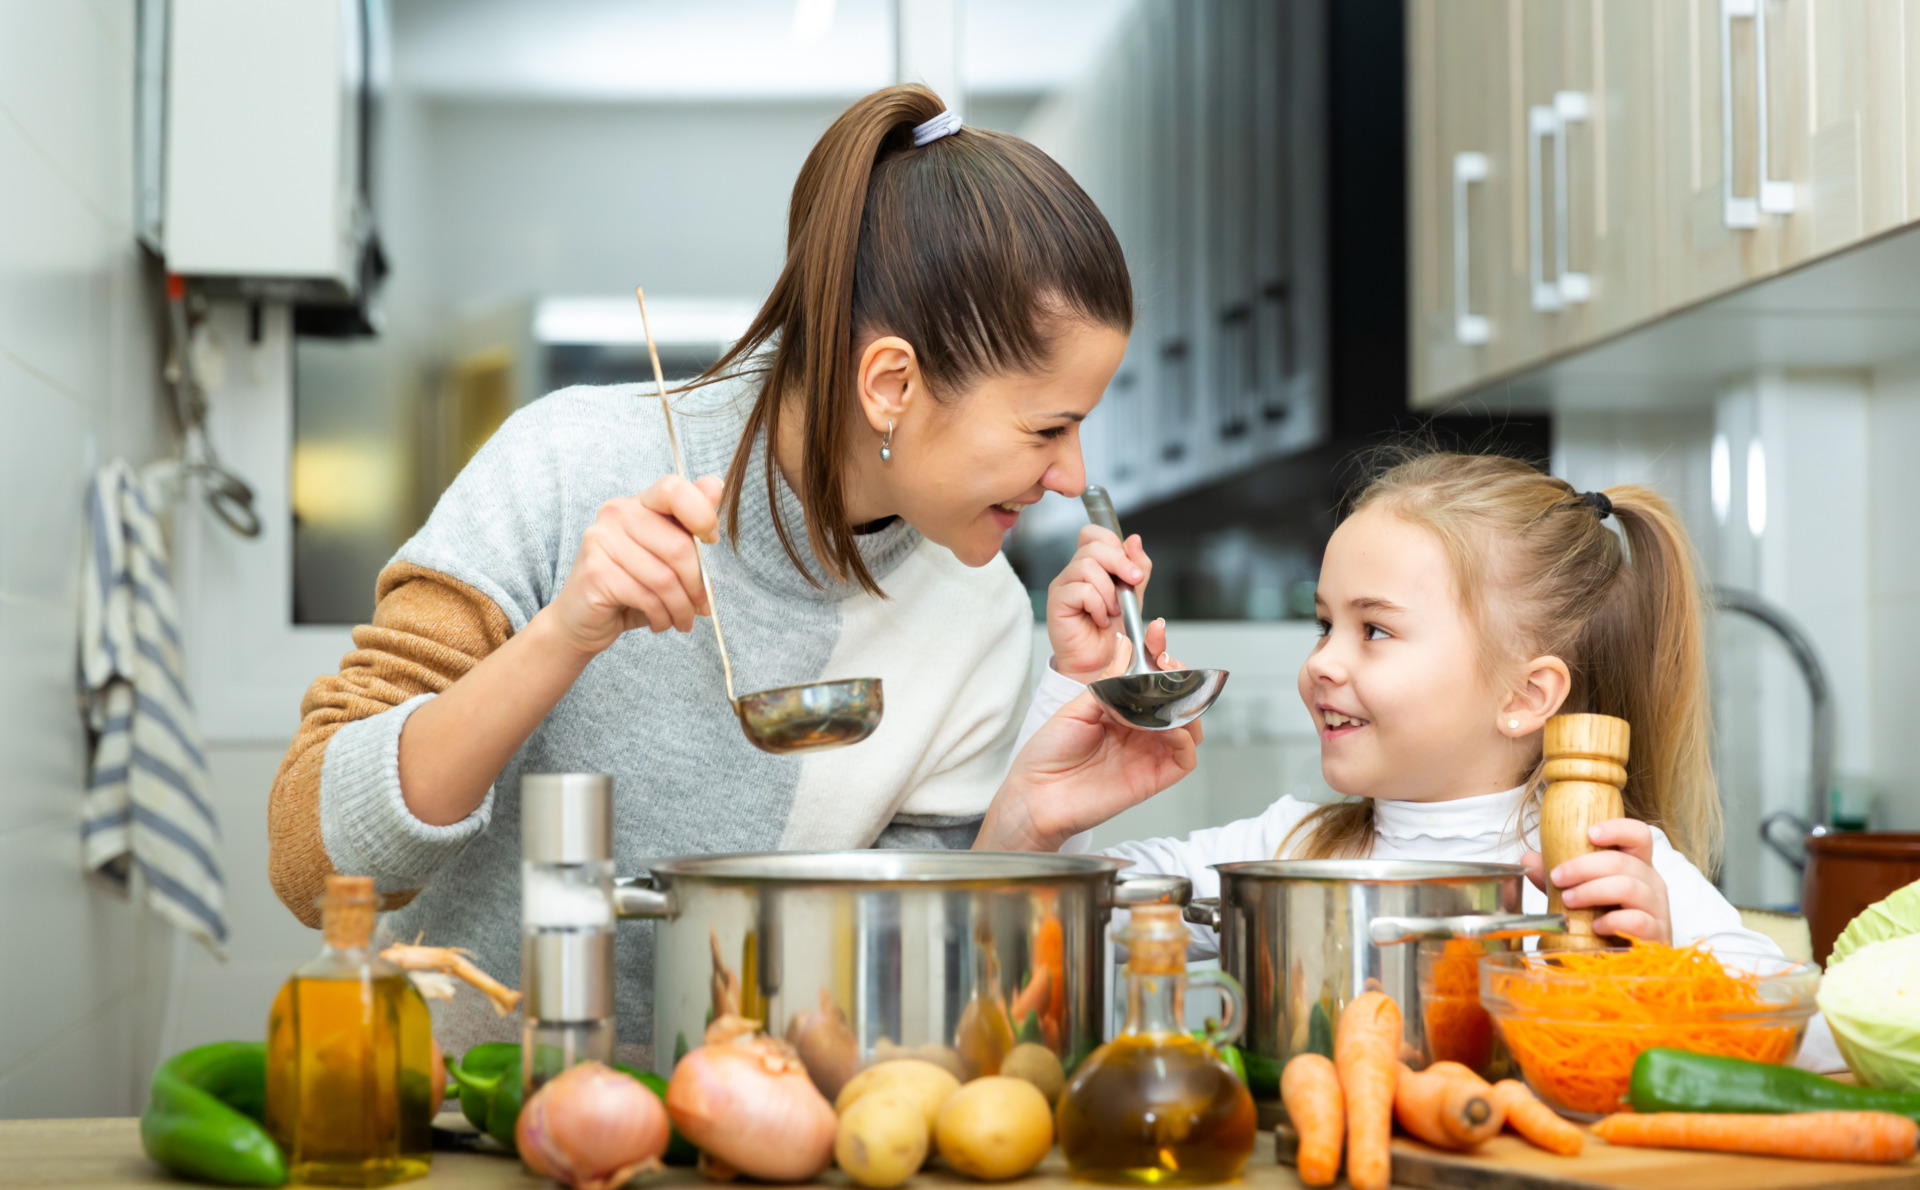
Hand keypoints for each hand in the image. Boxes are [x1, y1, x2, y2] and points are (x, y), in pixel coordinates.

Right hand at [539, 474, 724, 657]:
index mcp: (638, 503)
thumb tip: (716, 484)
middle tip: (702, 606)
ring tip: (682, 620)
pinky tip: (660, 622)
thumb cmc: (630, 587)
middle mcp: (616, 514)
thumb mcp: (666, 557)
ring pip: (665, 578)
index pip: (673, 489)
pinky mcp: (596, 573)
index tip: (710, 540)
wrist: (580, 620)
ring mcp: (601, 541)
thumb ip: (690, 524)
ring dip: (681, 608)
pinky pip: (647, 597)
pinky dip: (662, 617)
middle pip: (678, 546)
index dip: (702, 514)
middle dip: (697, 585)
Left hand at [975, 636, 1202, 851]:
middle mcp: (1139, 730)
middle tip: (1166, 661)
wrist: (1035, 795)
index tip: (1156, 633)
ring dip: (1187, 704)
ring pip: (1190, 726)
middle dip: (1179, 674)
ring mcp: (1148, 754)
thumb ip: (1109, 683)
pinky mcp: (1154, 778)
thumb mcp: (1076, 707)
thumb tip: (1127, 648)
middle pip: (1178, 699)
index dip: (1159, 655)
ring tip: (1169, 690)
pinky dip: (1186, 738)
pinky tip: (1170, 726)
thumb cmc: (1048, 754)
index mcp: (1122, 710)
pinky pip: (1186, 757)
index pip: (1153, 679)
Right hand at [1047, 524, 1159, 682]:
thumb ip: (1137, 567)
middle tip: (1133, 582)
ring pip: (1086, 566)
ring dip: (1108, 591)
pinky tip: (1099, 619)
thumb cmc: (1115, 633)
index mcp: (1091, 566)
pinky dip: (1098, 605)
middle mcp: (1074, 572)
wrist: (1104, 663)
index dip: (1112, 542)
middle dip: (1120, 563)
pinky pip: (1080, 590)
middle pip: (1093, 546)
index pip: (1093, 534)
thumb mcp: (1134, 595)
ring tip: (1112, 610)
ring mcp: (1063, 586)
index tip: (1131, 566)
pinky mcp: (1056, 603)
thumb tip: (1134, 540)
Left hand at [1522, 818, 1671, 943]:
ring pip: (1628, 887)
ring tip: (1569, 901)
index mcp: (1636, 865)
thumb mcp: (1581, 893)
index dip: (1617, 829)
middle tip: (1557, 878)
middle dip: (1583, 867)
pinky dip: (1612, 921)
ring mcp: (1657, 908)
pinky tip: (1596, 927)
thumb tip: (1529, 859)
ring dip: (1592, 891)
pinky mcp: (1656, 934)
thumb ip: (1559, 877)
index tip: (1589, 833)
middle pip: (1622, 861)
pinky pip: (1637, 921)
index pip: (1638, 835)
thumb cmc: (1606, 920)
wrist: (1628, 959)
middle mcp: (1651, 882)